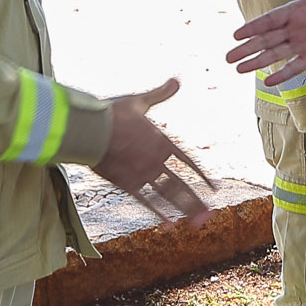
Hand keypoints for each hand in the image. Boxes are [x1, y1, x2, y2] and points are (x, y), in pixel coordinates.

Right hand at [93, 78, 214, 226]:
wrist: (90, 128)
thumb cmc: (112, 113)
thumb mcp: (140, 101)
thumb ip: (160, 94)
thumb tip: (177, 80)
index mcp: (161, 141)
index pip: (188, 162)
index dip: (202, 176)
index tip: (215, 189)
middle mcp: (156, 160)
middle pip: (180, 185)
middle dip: (196, 202)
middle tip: (210, 217)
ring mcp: (142, 174)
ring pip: (167, 196)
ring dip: (184, 210)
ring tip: (198, 223)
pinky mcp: (126, 183)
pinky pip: (145, 201)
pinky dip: (158, 213)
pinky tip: (170, 224)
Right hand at [229, 0, 305, 87]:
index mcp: (295, 10)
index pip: (270, 19)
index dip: (253, 27)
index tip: (236, 34)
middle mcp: (294, 28)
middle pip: (266, 39)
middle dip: (248, 48)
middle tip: (228, 57)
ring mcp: (302, 43)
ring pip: (275, 54)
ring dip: (257, 61)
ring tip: (239, 70)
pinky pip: (295, 66)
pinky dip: (283, 74)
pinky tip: (267, 83)